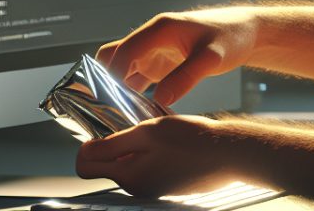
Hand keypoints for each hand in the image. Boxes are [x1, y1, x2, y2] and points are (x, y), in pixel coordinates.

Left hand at [76, 115, 237, 198]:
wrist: (229, 154)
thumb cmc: (192, 140)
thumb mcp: (148, 131)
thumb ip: (113, 144)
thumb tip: (85, 151)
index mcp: (128, 176)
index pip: (85, 167)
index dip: (88, 145)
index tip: (102, 130)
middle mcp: (137, 188)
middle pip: (108, 165)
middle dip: (115, 145)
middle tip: (134, 125)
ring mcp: (153, 188)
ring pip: (130, 164)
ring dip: (137, 146)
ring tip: (159, 131)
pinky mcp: (168, 185)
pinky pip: (149, 167)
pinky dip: (153, 152)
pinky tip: (172, 141)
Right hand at [97, 8, 257, 105]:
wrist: (246, 33)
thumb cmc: (232, 36)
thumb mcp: (211, 58)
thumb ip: (186, 77)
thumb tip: (160, 98)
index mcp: (159, 29)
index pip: (124, 51)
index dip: (110, 75)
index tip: (105, 99)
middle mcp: (152, 39)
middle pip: (114, 57)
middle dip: (104, 81)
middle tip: (105, 108)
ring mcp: (154, 52)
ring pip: (123, 70)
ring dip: (117, 89)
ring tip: (117, 115)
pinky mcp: (161, 64)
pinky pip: (138, 79)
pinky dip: (132, 93)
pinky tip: (135, 112)